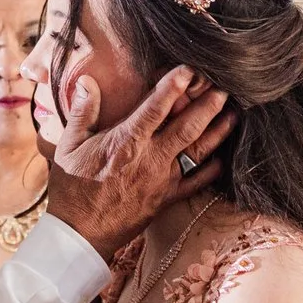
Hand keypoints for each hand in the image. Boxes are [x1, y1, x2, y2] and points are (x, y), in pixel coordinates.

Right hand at [45, 67, 232, 258]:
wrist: (80, 234)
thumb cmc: (72, 188)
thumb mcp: (69, 146)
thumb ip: (82, 111)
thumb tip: (86, 81)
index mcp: (126, 142)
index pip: (155, 107)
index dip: (175, 86)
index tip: (190, 69)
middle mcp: (150, 158)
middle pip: (188, 127)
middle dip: (208, 105)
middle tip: (225, 87)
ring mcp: (163, 180)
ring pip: (198, 151)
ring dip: (218, 131)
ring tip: (234, 114)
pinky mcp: (168, 199)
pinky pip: (197, 182)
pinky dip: (213, 169)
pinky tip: (223, 157)